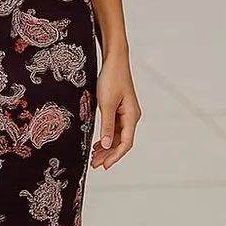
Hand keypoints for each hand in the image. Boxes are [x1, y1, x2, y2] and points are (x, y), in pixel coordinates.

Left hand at [90, 56, 141, 170]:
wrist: (114, 60)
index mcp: (132, 116)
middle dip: (109, 154)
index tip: (104, 165)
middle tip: (94, 164)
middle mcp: (131, 116)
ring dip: (107, 147)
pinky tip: (98, 143)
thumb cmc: (112, 78)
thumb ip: (107, 125)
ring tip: (94, 157)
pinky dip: (106, 137)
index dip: (115, 156)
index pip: (126, 143)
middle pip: (122, 141)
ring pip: (118, 136)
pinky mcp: (119, 108)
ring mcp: (126, 112)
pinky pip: (114, 127)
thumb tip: (107, 145)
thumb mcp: (106, 103)